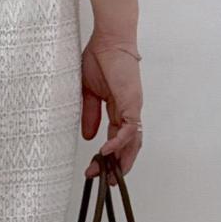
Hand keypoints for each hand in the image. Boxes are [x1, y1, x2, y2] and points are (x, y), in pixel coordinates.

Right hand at [80, 30, 143, 177]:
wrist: (108, 39)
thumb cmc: (98, 58)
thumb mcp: (87, 92)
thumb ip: (90, 114)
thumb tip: (90, 137)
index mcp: (118, 109)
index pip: (114, 139)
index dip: (105, 156)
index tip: (92, 170)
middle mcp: (128, 111)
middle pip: (127, 146)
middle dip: (116, 166)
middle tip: (104, 181)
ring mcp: (132, 107)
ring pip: (133, 142)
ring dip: (122, 160)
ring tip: (110, 175)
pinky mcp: (132, 102)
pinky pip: (128, 128)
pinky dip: (119, 142)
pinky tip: (106, 152)